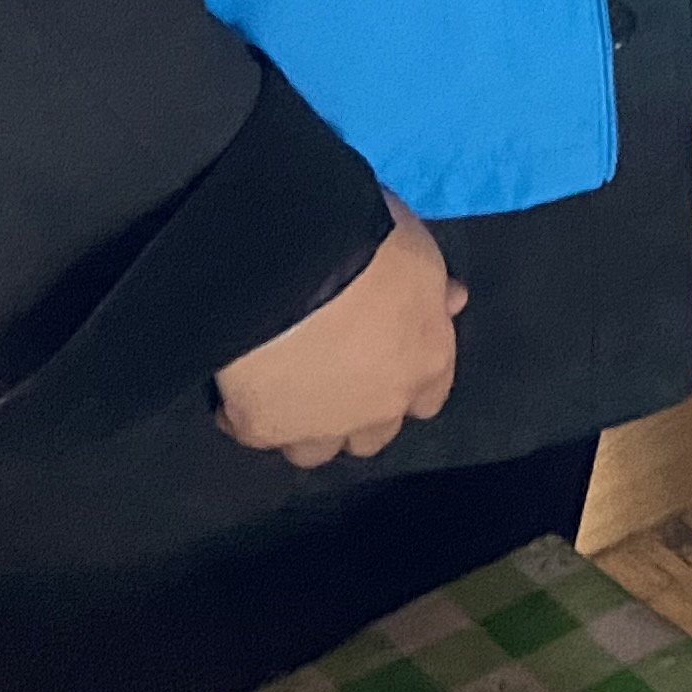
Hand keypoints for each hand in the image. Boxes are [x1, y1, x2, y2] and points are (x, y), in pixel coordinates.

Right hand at [214, 194, 464, 467]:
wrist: (294, 259)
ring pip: (315, 449)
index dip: (404, 374)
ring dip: (305, 422)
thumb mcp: (417, 248)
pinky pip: (250, 430)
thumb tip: (452, 301)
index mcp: (427, 361)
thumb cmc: (368, 242)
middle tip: (330, 367)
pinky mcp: (261, 427)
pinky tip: (238, 383)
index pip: (428, 394)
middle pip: (373, 434)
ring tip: (283, 383)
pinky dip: (245, 410)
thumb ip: (432, 287)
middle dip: (357, 408)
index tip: (385, 353)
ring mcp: (320, 426)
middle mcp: (381, 407)